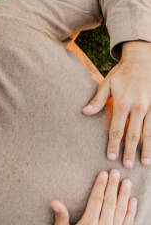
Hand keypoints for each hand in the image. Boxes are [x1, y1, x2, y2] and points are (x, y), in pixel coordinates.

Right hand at [52, 170, 136, 224]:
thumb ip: (61, 217)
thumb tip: (54, 201)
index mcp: (89, 224)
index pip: (96, 200)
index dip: (100, 186)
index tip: (103, 174)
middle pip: (110, 203)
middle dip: (113, 187)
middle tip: (116, 172)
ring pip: (121, 211)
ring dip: (124, 196)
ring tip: (126, 183)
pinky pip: (128, 223)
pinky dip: (131, 212)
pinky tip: (132, 201)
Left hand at [82, 41, 150, 167]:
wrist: (143, 60)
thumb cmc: (122, 73)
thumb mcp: (107, 84)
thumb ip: (97, 100)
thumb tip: (84, 112)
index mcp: (123, 103)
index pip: (116, 129)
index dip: (114, 144)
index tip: (111, 157)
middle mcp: (138, 108)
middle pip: (134, 135)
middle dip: (130, 151)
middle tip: (127, 166)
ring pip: (149, 133)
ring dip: (147, 149)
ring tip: (145, 163)